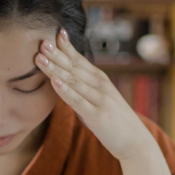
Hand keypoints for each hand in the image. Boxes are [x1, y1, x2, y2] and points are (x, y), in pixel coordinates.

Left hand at [34, 29, 152, 160]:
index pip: (80, 59)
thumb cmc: (114, 121)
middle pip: (74, 67)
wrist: (135, 141)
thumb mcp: (99, 99)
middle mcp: (100, 85)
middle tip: (42, 41)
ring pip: (73, 80)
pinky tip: (54, 81)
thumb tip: (65, 80)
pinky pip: (77, 101)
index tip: (55, 33)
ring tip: (40, 58)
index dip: (67, 47)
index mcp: (100, 79)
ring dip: (55, 68)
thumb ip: (84, 88)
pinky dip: (65, 90)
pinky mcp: (97, 115)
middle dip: (57, 54)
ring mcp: (99, 99)